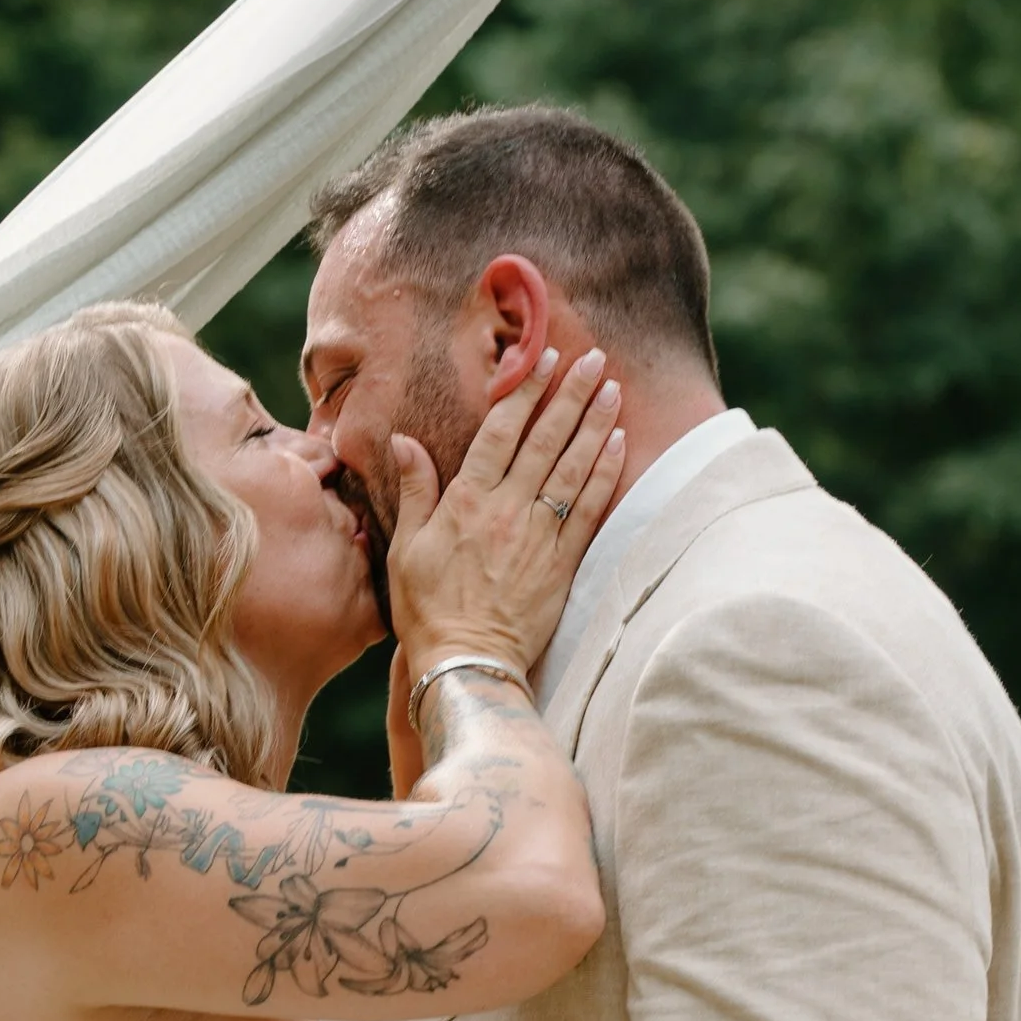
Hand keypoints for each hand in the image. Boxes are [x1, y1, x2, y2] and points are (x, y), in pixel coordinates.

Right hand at [387, 343, 625, 683]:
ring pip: (573, 466)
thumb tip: (402, 441)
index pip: (500, 431)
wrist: (467, 665)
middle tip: (592, 358)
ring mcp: (539, 536)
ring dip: (595, 423)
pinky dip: (605, 473)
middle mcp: (507, 511)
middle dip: (570, 394)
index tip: (541, 356)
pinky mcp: (563, 563)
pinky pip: (589, 508)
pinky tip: (618, 443)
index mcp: (467, 502)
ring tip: (612, 387)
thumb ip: (414, 491)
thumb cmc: (428, 610)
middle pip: (545, 439)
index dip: (523, 390)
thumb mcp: (406, 548)